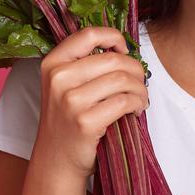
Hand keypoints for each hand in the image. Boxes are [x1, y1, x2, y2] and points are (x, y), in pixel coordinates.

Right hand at [34, 26, 149, 179]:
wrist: (56, 159)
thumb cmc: (68, 119)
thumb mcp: (65, 85)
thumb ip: (85, 63)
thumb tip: (124, 49)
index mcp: (53, 63)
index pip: (88, 35)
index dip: (114, 37)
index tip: (125, 50)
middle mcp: (58, 78)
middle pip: (113, 59)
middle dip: (136, 70)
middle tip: (141, 83)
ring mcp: (70, 101)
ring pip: (122, 80)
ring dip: (140, 89)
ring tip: (140, 99)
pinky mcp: (85, 122)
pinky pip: (124, 102)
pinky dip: (137, 104)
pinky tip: (135, 110)